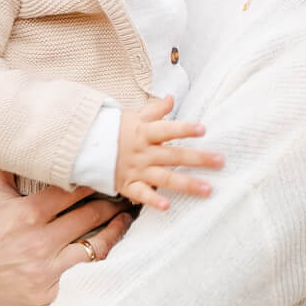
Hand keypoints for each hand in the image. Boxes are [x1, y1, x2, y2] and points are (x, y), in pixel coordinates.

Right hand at [0, 167, 132, 305]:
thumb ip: (6, 161)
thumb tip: (17, 130)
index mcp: (29, 213)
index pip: (74, 190)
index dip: (94, 180)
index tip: (110, 171)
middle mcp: (41, 241)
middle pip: (92, 216)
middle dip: (112, 203)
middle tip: (126, 195)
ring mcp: (46, 270)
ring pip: (95, 248)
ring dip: (113, 232)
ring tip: (125, 221)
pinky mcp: (46, 293)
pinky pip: (74, 275)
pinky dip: (82, 263)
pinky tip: (95, 251)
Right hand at [115, 95, 221, 211]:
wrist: (85, 147)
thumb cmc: (114, 131)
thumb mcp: (133, 117)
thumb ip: (154, 110)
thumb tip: (171, 98)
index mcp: (144, 133)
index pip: (167, 129)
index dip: (184, 129)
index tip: (203, 129)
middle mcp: (143, 152)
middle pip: (173, 156)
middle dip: (198, 159)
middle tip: (220, 161)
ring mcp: (136, 170)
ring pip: (164, 178)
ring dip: (186, 184)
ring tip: (207, 190)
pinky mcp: (128, 185)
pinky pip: (141, 194)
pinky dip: (153, 200)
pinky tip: (167, 207)